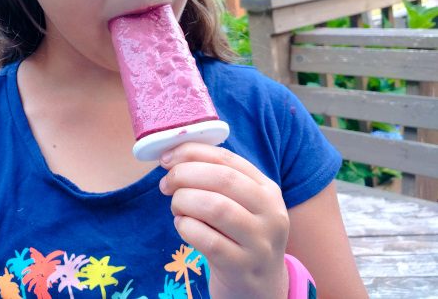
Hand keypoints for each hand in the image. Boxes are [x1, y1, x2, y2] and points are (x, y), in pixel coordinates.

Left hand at [159, 142, 289, 298]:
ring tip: (177, 207)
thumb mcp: (238, 204)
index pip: (227, 158)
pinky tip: (183, 226)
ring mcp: (260, 243)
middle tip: (166, 185)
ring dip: (184, 202)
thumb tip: (171, 157)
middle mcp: (271, 213)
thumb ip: (213, 178)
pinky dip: (186, 228)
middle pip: (222, 178)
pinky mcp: (243, 268)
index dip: (191, 152)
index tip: (166, 157)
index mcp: (268, 189)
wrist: (258, 288)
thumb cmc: (237, 236)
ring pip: (215, 207)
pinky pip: (207, 240)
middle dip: (184, 175)